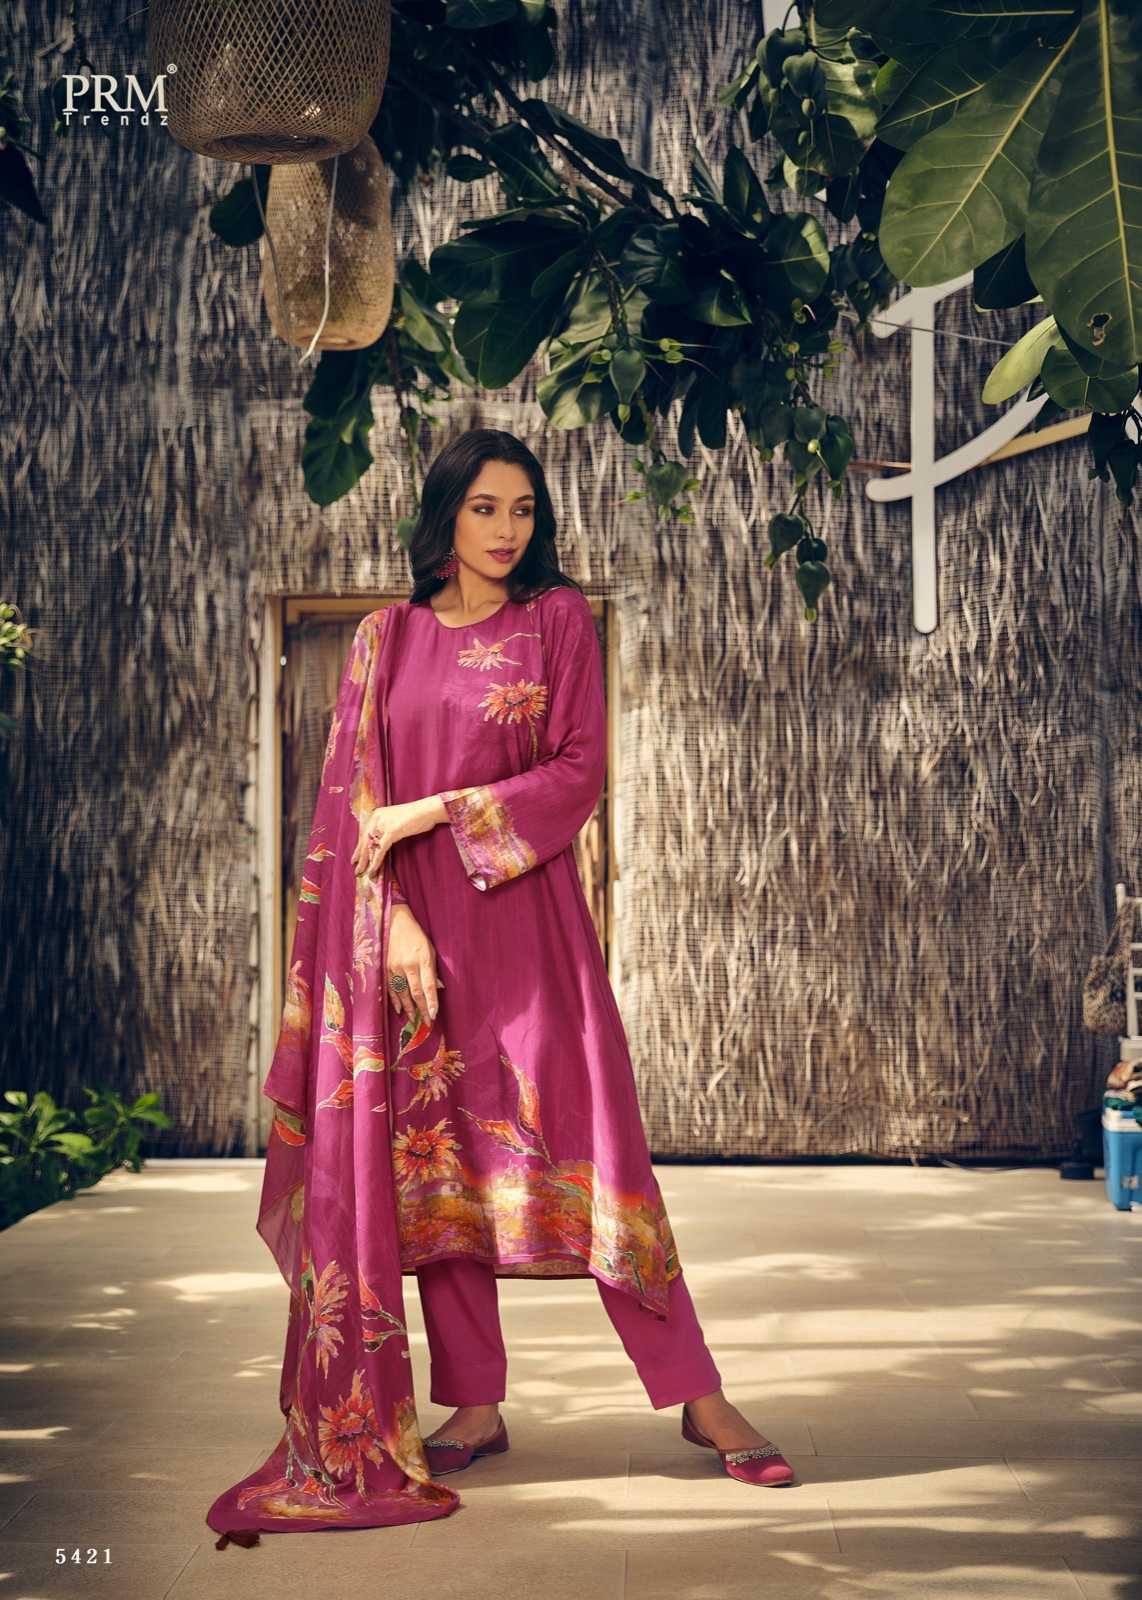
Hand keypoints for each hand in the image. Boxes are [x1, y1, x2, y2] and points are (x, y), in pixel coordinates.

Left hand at [351, 798, 440, 880]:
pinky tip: (373, 869)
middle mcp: (377, 818)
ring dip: (366, 861)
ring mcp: (383, 824)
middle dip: (360, 856)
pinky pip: (380, 849)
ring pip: (370, 846)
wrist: (428, 810)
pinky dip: (376, 861)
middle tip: (356, 868)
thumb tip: (381, 841)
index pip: (364, 833)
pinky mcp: (391, 831)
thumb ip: (387, 828)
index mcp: (377, 814)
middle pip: (365, 840)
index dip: (359, 847)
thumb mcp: (396, 820)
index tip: (356, 857)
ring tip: (362, 872)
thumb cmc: (416, 815)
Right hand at [386, 906, 445, 1022]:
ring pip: (402, 993)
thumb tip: (438, 988)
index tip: (434, 1015)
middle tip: (427, 1023)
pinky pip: (391, 988)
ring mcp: (395, 967)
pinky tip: (400, 1010)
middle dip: (422, 1009)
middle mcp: (409, 965)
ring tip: (414, 1019)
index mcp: (423, 959)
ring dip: (409, 1008)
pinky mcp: (385, 968)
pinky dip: (395, 1000)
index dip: (431, 1002)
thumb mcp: (430, 949)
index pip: (428, 986)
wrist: (394, 922)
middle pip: (416, 993)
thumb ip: (433, 970)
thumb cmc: (416, 936)